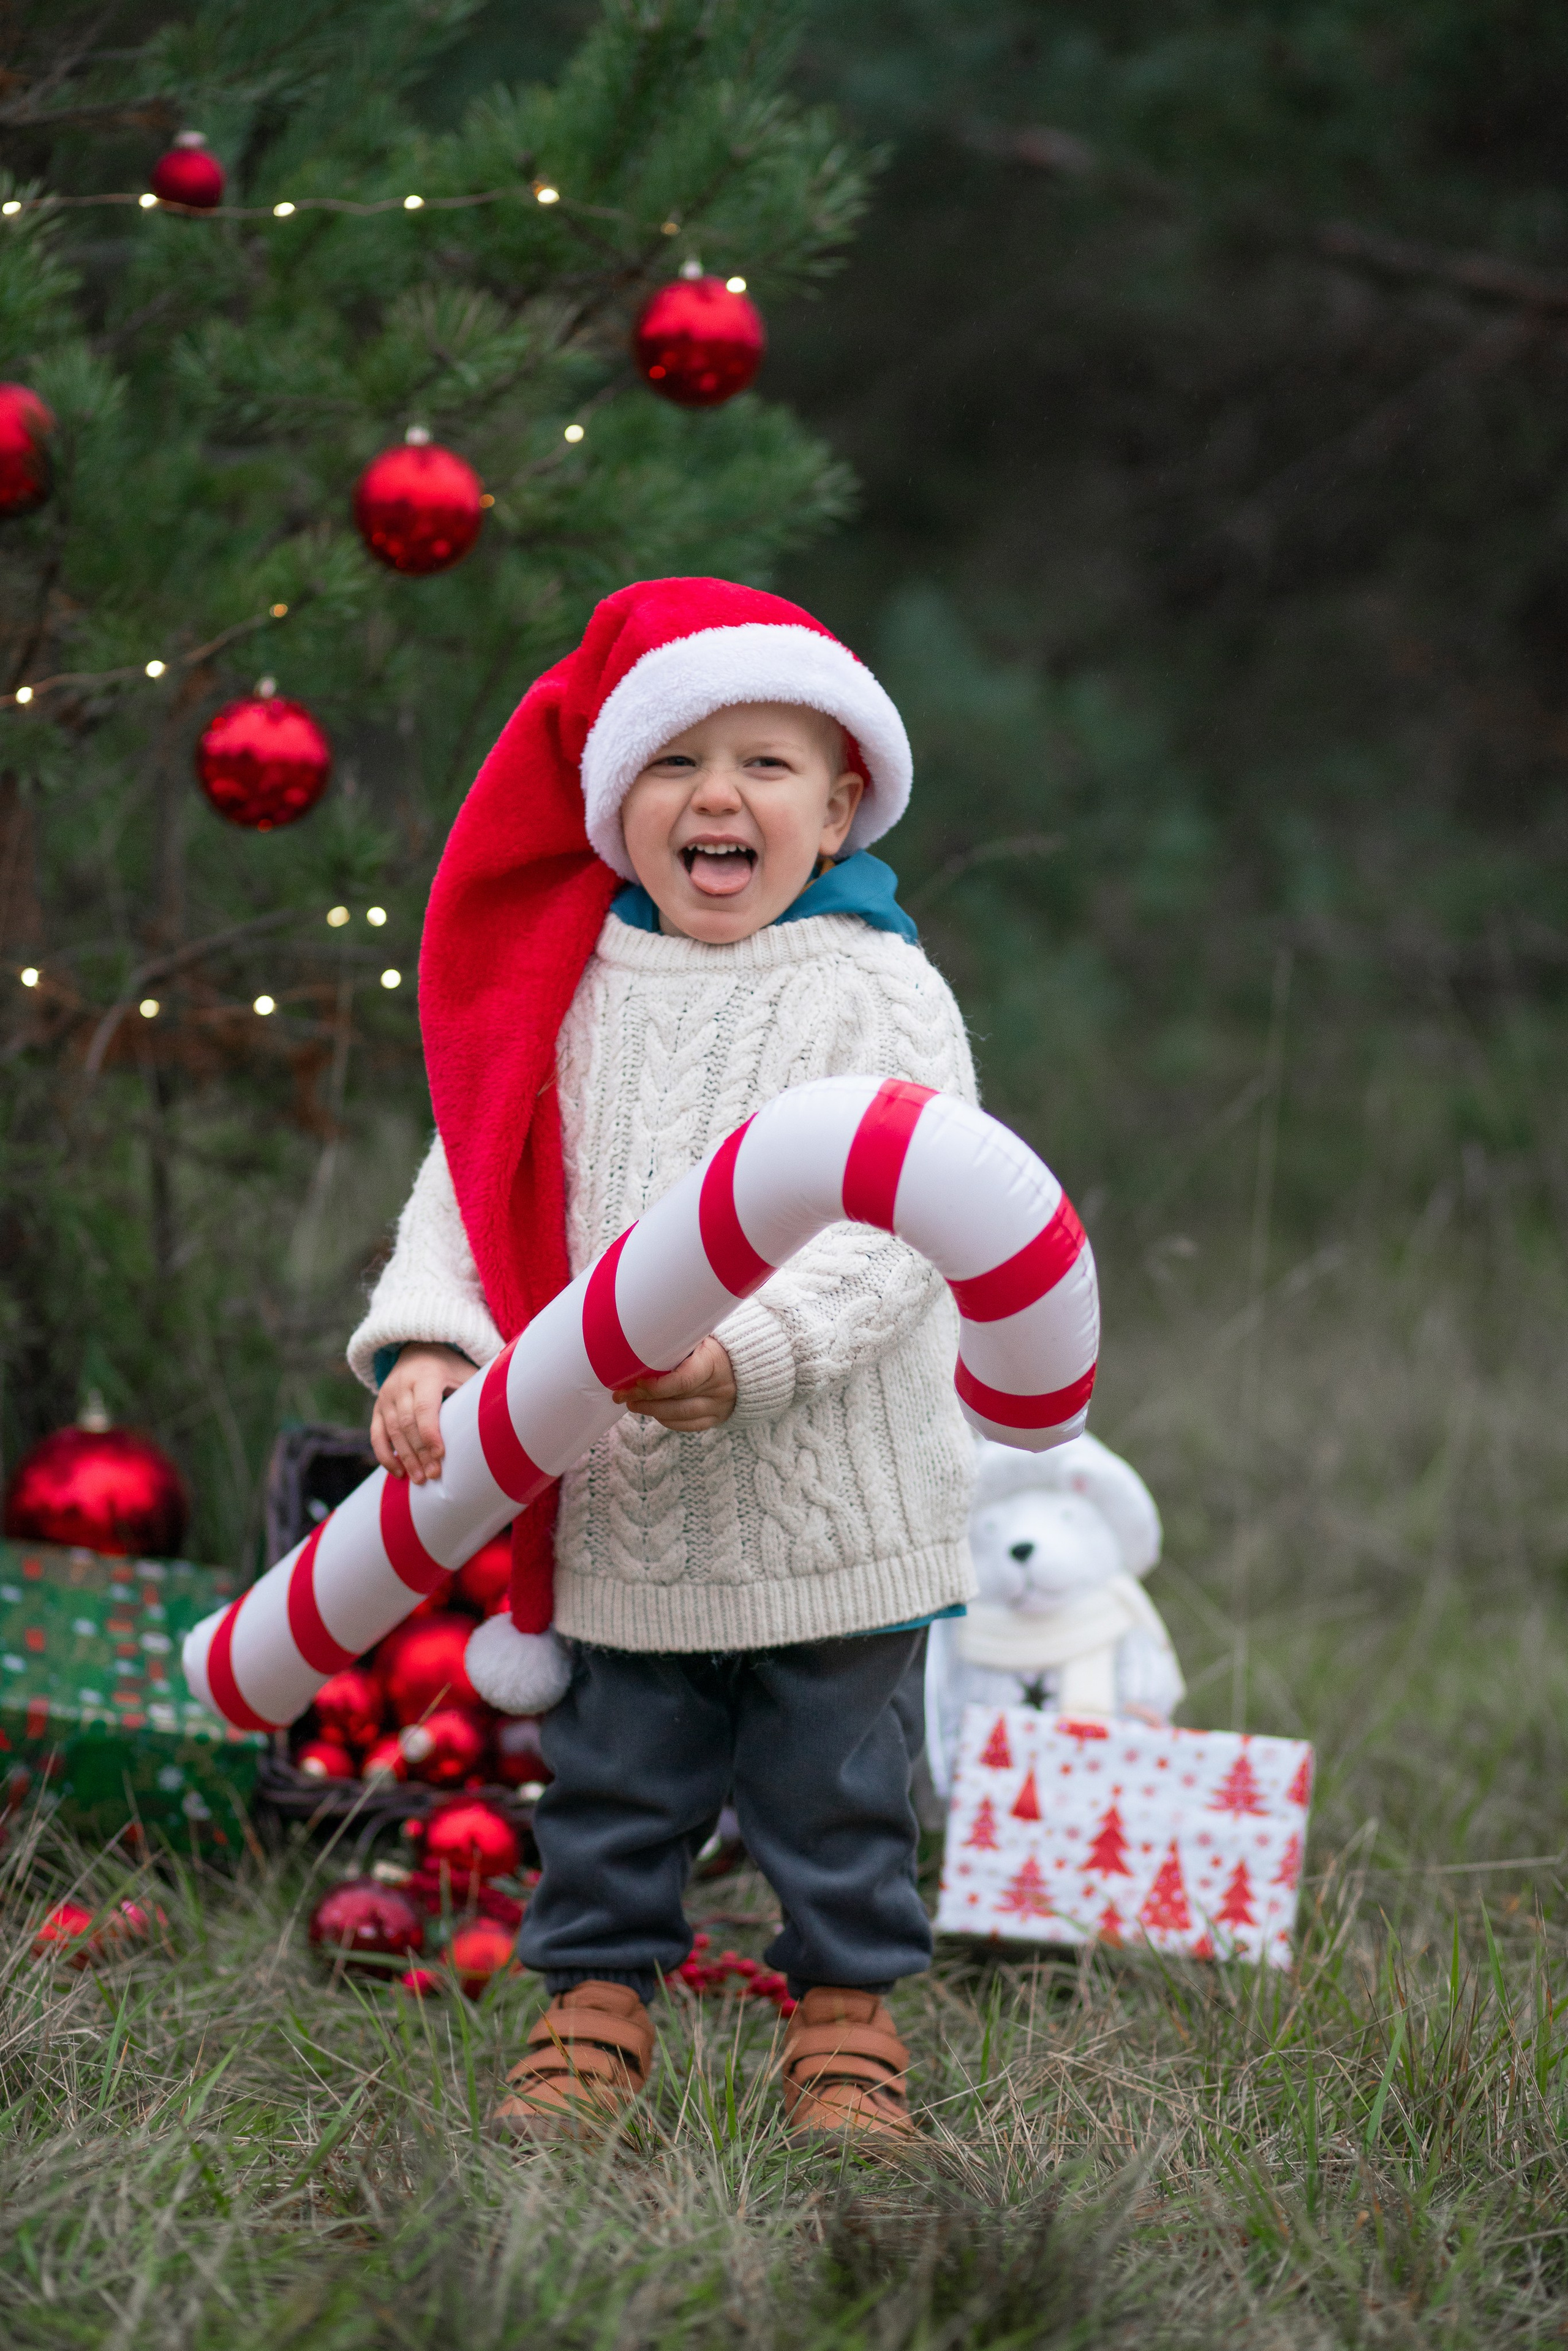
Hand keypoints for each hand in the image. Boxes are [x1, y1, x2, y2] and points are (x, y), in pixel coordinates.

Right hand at [370, 1343, 478, 1483]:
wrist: (418, 1349)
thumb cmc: (450, 1367)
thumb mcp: (465, 1371)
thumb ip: (479, 1389)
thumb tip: (506, 1413)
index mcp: (426, 1374)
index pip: (424, 1407)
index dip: (430, 1433)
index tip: (440, 1455)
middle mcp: (402, 1384)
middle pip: (407, 1423)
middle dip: (419, 1452)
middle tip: (433, 1475)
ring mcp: (386, 1396)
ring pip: (392, 1431)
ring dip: (405, 1457)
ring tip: (420, 1479)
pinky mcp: (378, 1407)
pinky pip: (376, 1434)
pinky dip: (385, 1455)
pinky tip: (399, 1472)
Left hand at [613, 1336, 735, 1431]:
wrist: (748, 1359)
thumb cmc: (714, 1343)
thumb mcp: (700, 1337)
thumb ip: (677, 1343)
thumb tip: (638, 1345)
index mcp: (714, 1362)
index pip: (683, 1381)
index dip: (656, 1386)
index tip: (636, 1382)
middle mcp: (719, 1387)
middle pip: (676, 1400)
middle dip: (645, 1399)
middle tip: (622, 1395)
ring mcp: (719, 1406)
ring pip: (679, 1415)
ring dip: (652, 1411)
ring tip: (632, 1404)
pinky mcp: (717, 1418)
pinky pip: (688, 1426)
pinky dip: (667, 1420)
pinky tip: (653, 1412)